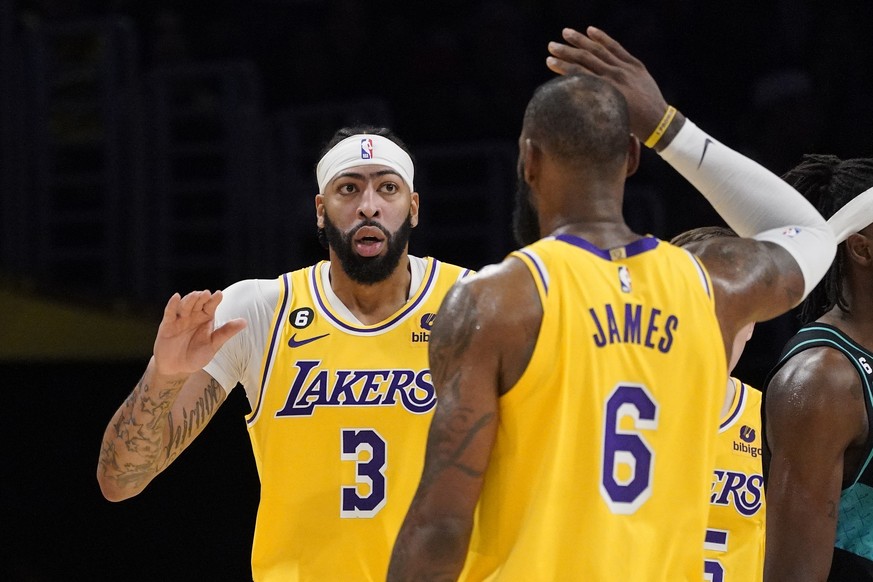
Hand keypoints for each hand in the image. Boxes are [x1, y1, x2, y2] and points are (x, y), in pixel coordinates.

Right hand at [152, 290, 245, 376]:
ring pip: (185, 306)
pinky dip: (172, 304)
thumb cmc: (197, 355)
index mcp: (205, 319)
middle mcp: (193, 316)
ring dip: (190, 300)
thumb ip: (226, 332)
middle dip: (201, 298)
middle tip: (206, 294)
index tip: (219, 294)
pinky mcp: (167, 325)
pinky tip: (176, 297)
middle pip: (197, 303)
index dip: (214, 300)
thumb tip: (244, 322)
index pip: (211, 306)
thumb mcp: (213, 345)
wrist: (177, 368)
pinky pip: (170, 313)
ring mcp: (180, 319)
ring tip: (196, 295)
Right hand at [546, 26, 669, 139]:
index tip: (548, 61)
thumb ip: (593, 107)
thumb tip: (572, 98)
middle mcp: (616, 76)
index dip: (562, 66)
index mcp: (608, 90)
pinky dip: (603, 39)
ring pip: (600, 50)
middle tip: (551, 45)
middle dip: (567, 51)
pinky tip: (591, 31)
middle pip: (586, 58)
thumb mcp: (609, 118)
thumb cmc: (630, 126)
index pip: (580, 73)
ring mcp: (627, 68)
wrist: (658, 122)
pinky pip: (616, 48)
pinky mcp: (635, 65)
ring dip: (581, 40)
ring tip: (565, 33)